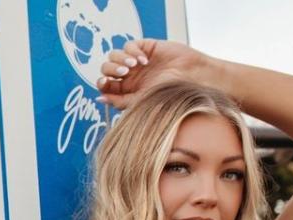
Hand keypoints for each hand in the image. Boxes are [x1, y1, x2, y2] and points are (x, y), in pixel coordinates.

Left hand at [96, 39, 217, 108]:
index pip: (105, 83)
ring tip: (134, 66)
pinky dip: (133, 51)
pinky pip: (129, 45)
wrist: (192, 79)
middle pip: (106, 68)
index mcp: (126, 89)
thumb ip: (120, 101)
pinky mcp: (146, 47)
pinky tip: (144, 60)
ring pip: (114, 55)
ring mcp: (137, 60)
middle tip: (124, 73)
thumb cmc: (170, 94)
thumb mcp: (142, 101)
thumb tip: (100, 98)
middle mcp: (130, 75)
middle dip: (111, 69)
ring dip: (120, 60)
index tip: (106, 83)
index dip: (102, 82)